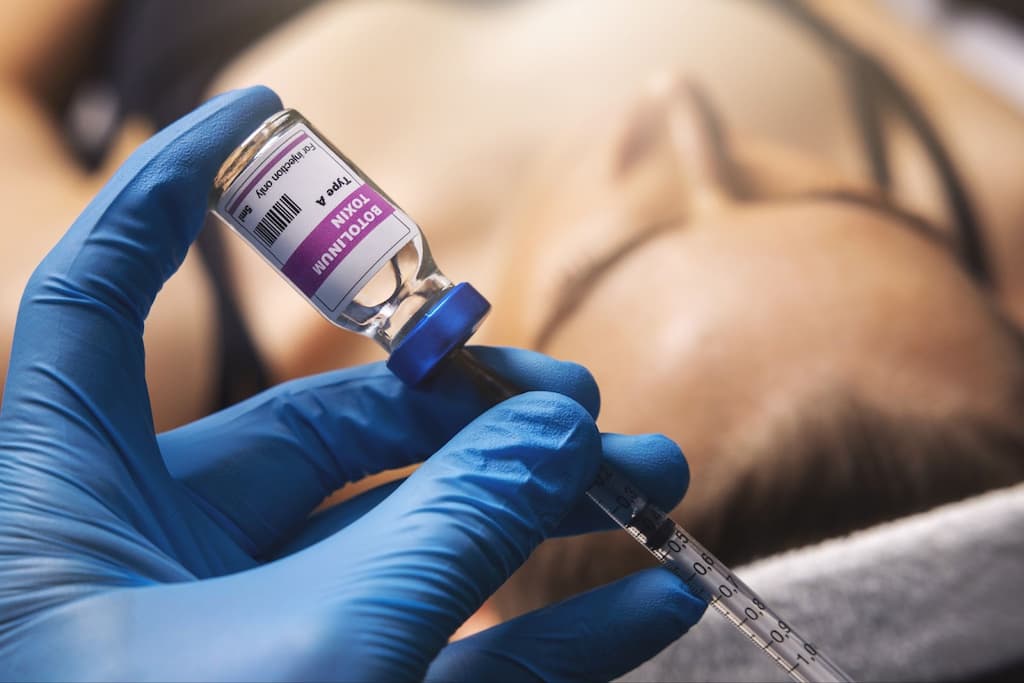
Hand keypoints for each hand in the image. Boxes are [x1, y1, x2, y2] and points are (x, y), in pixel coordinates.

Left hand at [0, 87, 703, 680]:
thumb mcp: (318, 651)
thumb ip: (441, 529)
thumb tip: (561, 429)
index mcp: (76, 508)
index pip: (104, 294)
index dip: (174, 193)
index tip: (265, 116)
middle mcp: (160, 554)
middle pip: (328, 430)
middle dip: (468, 412)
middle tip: (584, 408)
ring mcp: (253, 634)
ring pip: (406, 538)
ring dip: (532, 514)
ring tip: (651, 486)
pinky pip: (446, 648)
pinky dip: (542, 629)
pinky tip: (643, 598)